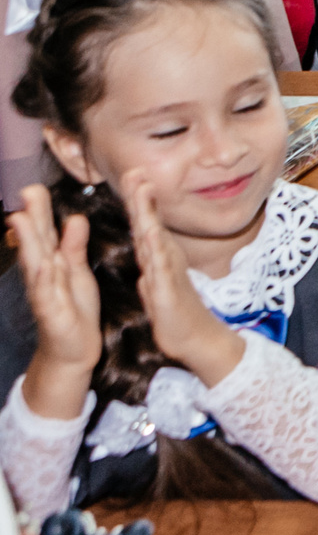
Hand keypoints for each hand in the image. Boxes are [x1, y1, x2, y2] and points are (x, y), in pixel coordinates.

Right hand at [8, 186, 100, 420]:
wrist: (74, 348)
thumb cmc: (73, 307)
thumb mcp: (76, 271)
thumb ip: (73, 246)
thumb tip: (74, 217)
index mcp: (50, 263)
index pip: (44, 233)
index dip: (39, 211)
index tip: (35, 186)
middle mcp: (42, 275)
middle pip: (36, 242)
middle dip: (31, 217)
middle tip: (27, 190)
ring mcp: (44, 293)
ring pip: (36, 263)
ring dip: (29, 242)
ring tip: (23, 218)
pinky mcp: (52, 313)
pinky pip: (47, 294)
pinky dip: (45, 278)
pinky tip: (44, 264)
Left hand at [126, 173, 243, 384]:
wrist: (197, 341)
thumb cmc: (176, 316)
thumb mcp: (158, 287)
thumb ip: (152, 270)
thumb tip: (147, 259)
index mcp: (159, 259)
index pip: (147, 225)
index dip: (139, 201)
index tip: (133, 175)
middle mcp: (165, 260)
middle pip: (151, 223)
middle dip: (142, 197)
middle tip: (136, 171)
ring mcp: (168, 273)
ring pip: (154, 238)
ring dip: (147, 213)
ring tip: (141, 191)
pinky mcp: (167, 291)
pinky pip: (159, 266)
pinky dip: (154, 248)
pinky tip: (149, 233)